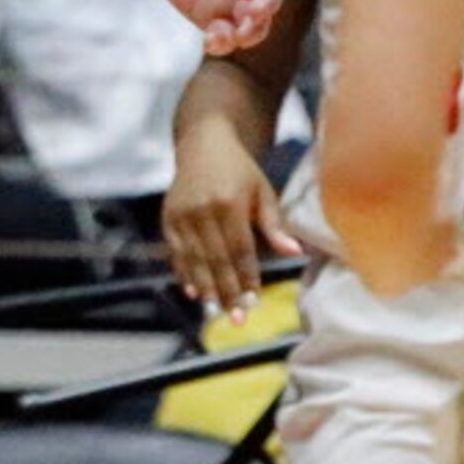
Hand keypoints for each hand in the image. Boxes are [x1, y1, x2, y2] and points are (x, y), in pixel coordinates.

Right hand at [163, 119, 302, 319]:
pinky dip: (184, 273)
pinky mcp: (168, 217)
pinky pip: (176, 252)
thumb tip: (296, 253)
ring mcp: (181, 214)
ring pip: (194, 260)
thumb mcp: (263, 191)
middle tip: (237, 319)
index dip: (246, 278)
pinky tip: (192, 292)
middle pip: (216, 260)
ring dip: (206, 288)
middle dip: (227, 292)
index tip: (254, 302)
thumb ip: (275, 225)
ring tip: (216, 313)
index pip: (240, 250)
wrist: (203, 144)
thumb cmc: (241, 170)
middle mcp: (202, 210)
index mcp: (229, 203)